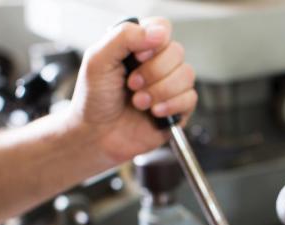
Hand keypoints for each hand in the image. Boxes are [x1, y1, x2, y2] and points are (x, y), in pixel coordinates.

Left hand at [68, 17, 196, 164]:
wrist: (98, 135)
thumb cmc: (94, 99)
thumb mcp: (98, 59)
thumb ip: (124, 36)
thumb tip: (158, 32)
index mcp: (139, 46)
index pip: (162, 29)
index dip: (154, 42)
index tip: (135, 57)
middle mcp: (158, 63)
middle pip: (177, 52)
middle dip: (153, 72)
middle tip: (132, 84)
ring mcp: (170, 85)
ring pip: (187, 75)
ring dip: (160, 91)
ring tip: (139, 102)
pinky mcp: (179, 108)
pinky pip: (190, 98)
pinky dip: (170, 105)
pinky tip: (153, 112)